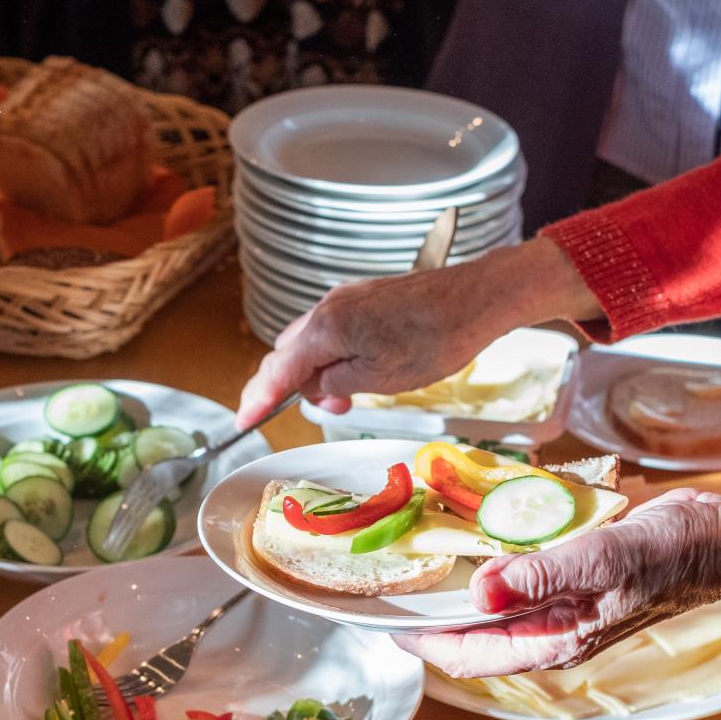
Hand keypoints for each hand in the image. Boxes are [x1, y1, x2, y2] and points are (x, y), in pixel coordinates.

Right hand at [235, 237, 602, 428]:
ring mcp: (346, 299)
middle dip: (292, 387)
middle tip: (324, 412)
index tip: (245, 421)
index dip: (258, 399)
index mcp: (325, 329)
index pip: (277, 370)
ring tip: (347, 397)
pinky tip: (358, 372)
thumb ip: (335, 385)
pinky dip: (334, 355)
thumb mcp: (379, 378)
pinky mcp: (365, 298)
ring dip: (318, 372)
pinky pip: (333, 330)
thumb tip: (317, 388)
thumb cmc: (435, 339)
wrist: (475, 299)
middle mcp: (327, 308)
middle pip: (288, 353)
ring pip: (311, 341)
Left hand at [394, 488, 720, 676]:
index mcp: (558, 641)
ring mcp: (561, 611)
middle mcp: (553, 633)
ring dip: (453, 600)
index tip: (383, 624)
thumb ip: (542, 576)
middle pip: (473, 640)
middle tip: (385, 595)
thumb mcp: (604, 558)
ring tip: (412, 575)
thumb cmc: (670, 553)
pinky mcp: (569, 585)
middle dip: (429, 625)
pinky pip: (514, 588)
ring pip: (491, 616)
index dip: (424, 645)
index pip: (472, 656)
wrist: (718, 538)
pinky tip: (466, 551)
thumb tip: (478, 591)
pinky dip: (485, 575)